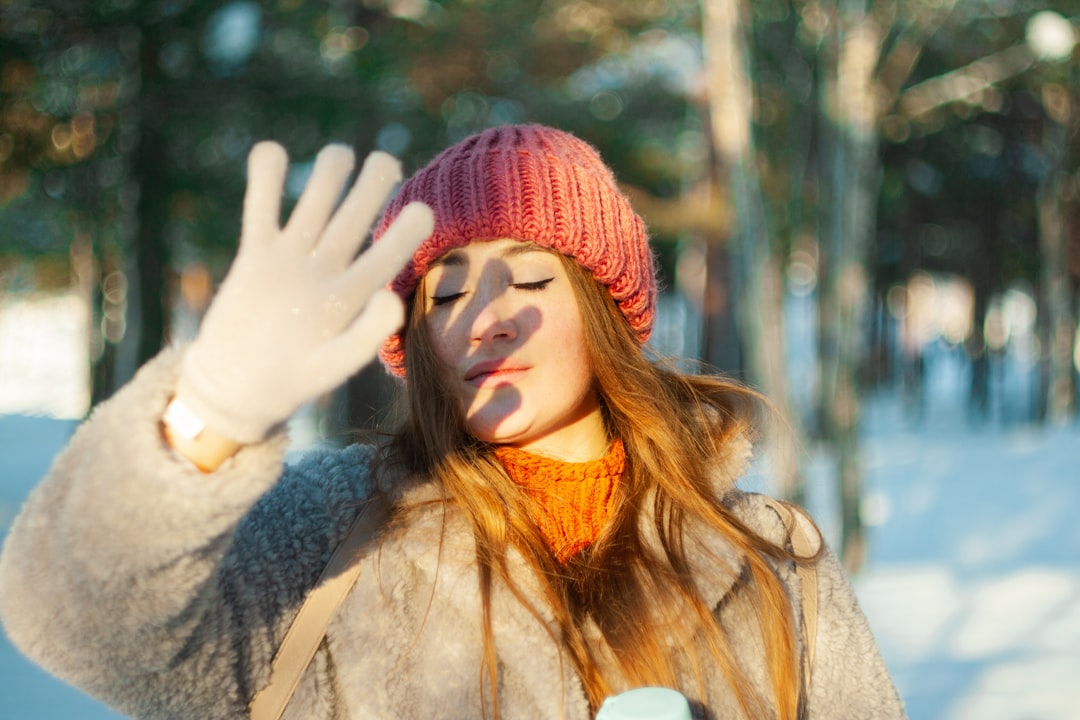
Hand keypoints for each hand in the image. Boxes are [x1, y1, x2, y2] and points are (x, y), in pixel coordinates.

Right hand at [174, 141, 432, 443]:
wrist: (237, 385)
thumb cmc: (291, 381)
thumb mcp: (330, 367)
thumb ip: (365, 336)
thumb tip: (392, 299)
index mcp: (351, 295)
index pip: (387, 255)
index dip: (407, 231)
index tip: (424, 210)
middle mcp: (326, 269)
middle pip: (354, 215)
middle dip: (373, 185)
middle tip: (386, 162)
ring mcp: (291, 258)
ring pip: (316, 202)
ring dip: (329, 173)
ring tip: (339, 156)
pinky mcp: (256, 254)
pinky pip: (262, 206)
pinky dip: (265, 177)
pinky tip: (272, 153)